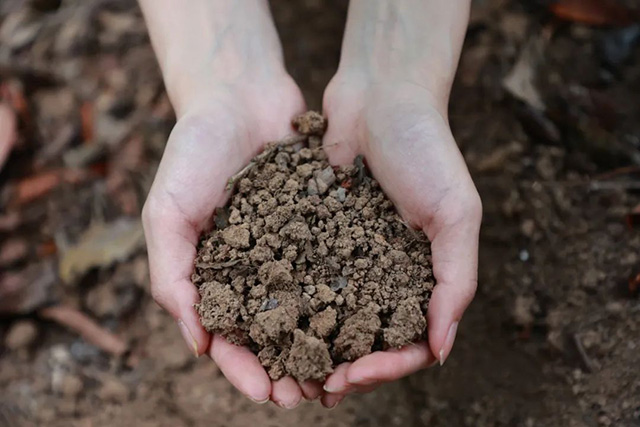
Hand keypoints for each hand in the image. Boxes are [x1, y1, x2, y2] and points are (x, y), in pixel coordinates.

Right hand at [142, 71, 325, 406]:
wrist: (240, 96)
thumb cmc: (193, 152)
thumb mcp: (167, 212)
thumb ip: (172, 276)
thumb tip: (196, 344)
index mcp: (213, 275)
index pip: (227, 338)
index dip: (245, 370)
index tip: (270, 394)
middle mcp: (254, 269)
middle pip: (273, 333)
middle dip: (291, 367)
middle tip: (314, 395)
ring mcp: (289, 250)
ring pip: (309, 308)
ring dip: (324, 343)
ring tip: (345, 372)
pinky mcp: (321, 227)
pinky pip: (335, 267)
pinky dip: (347, 294)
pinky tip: (367, 316)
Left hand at [319, 74, 481, 406]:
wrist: (380, 96)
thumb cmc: (427, 150)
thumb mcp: (457, 213)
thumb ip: (456, 280)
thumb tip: (440, 350)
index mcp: (422, 276)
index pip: (407, 341)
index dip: (383, 367)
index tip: (352, 376)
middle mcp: (384, 272)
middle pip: (364, 338)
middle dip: (340, 367)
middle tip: (311, 391)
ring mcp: (348, 254)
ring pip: (328, 315)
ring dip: (311, 346)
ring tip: (286, 371)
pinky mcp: (315, 233)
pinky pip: (302, 275)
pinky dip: (290, 302)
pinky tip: (267, 322)